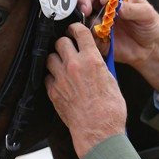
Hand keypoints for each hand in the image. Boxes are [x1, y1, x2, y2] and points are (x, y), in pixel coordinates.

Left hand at [45, 23, 127, 158]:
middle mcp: (74, 66)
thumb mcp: (112, 80)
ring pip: (50, 57)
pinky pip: (47, 76)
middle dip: (64, 42)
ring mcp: (61, 79)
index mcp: (91, 60)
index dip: (76, 28)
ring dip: (56, 58)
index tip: (74, 29)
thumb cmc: (110, 109)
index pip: (79, 33)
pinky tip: (59, 80)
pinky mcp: (53, 92)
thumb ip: (100, 66)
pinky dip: (52, 76)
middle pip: (60, 42)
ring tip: (62, 63)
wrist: (98, 130)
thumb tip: (96, 60)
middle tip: (68, 47)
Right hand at [77, 0, 158, 91]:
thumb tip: (118, 6)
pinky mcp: (99, 38)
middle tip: (86, 9)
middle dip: (84, 1)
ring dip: (87, 20)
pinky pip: (88, 35)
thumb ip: (132, 9)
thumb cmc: (151, 26)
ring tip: (98, 27)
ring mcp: (101, 22)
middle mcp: (107, 7)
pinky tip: (98, 38)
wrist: (151, 49)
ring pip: (86, 16)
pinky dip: (89, 36)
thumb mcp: (147, 14)